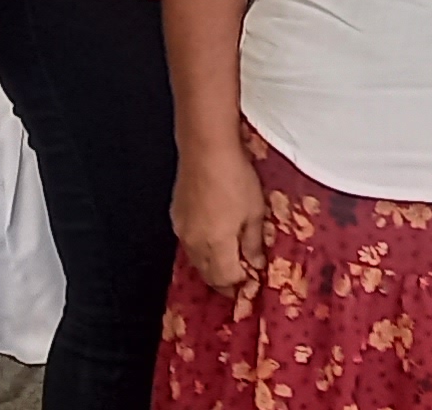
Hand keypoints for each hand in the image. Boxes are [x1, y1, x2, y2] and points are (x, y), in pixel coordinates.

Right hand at [172, 139, 269, 296]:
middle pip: (207, 274)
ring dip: (211, 266)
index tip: (251, 279)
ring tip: (228, 260)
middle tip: (239, 278)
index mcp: (216, 244)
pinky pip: (188, 243)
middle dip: (223, 281)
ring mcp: (182, 229)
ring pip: (195, 260)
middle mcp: (194, 242)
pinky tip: (213, 239)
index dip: (239, 283)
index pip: (225, 278)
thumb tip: (255, 263)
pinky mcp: (176, 215)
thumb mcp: (254, 211)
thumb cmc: (234, 177)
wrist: (206, 149)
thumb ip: (253, 242)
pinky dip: (201, 249)